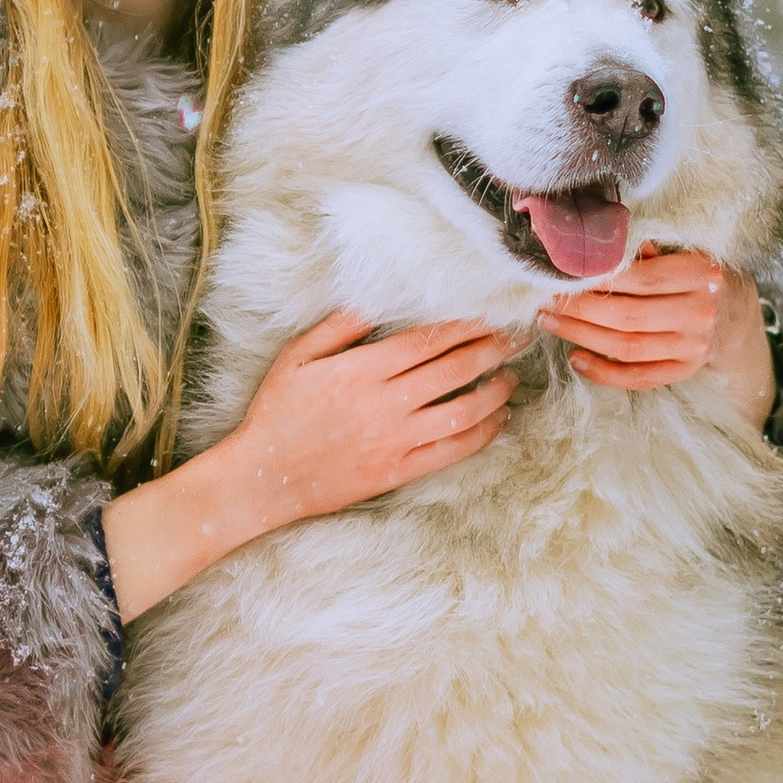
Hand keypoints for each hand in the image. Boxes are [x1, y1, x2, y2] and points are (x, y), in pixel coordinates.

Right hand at [212, 309, 525, 528]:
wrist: (265, 477)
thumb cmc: (277, 412)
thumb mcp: (296, 357)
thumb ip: (338, 327)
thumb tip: (376, 305)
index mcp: (360, 370)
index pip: (427, 341)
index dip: (464, 326)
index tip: (489, 315)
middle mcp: (384, 403)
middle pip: (455, 370)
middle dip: (492, 349)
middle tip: (517, 337)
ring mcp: (395, 440)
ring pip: (463, 411)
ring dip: (495, 391)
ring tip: (510, 377)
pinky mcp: (399, 470)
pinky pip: (453, 451)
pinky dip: (482, 434)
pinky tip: (496, 420)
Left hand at [538, 249, 773, 423]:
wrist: (736, 314)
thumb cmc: (700, 273)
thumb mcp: (686, 250)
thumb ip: (650, 250)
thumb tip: (605, 247)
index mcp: (701, 274)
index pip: (640, 279)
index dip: (597, 280)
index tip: (563, 276)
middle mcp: (700, 313)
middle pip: (627, 316)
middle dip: (579, 310)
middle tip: (546, 302)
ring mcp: (693, 347)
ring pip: (627, 347)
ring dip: (581, 336)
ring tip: (550, 323)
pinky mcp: (684, 370)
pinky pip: (639, 377)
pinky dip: (604, 373)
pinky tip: (576, 359)